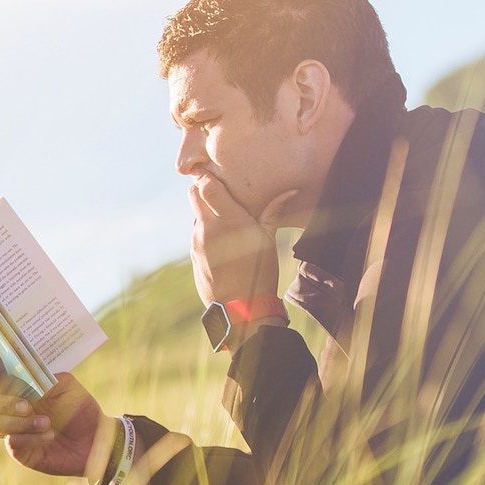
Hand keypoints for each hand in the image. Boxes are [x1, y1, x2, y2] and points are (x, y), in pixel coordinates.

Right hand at [0, 370, 118, 479]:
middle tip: (26, 406)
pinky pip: (12, 443)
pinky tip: (49, 436)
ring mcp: (14, 431)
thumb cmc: (80, 408)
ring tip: (47, 423)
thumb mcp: (67, 386)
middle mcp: (10, 410)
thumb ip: (44, 377)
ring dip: (21, 422)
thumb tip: (22, 376)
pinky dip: (30, 438)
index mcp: (18, 389)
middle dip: (3, 403)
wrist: (96, 438)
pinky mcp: (20, 451)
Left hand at [188, 175, 296, 308]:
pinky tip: (223, 241)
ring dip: (207, 212)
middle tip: (222, 192)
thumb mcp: (269, 241)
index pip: (205, 185)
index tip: (219, 174)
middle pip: (194, 194)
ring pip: (196, 215)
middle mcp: (207, 228)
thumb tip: (290, 191)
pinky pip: (197, 234)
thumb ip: (273, 212)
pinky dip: (206, 231)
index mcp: (227, 220)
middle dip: (204, 189)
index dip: (209, 176)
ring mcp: (197, 242)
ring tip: (226, 219)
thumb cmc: (260, 273)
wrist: (240, 310)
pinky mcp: (194, 256)